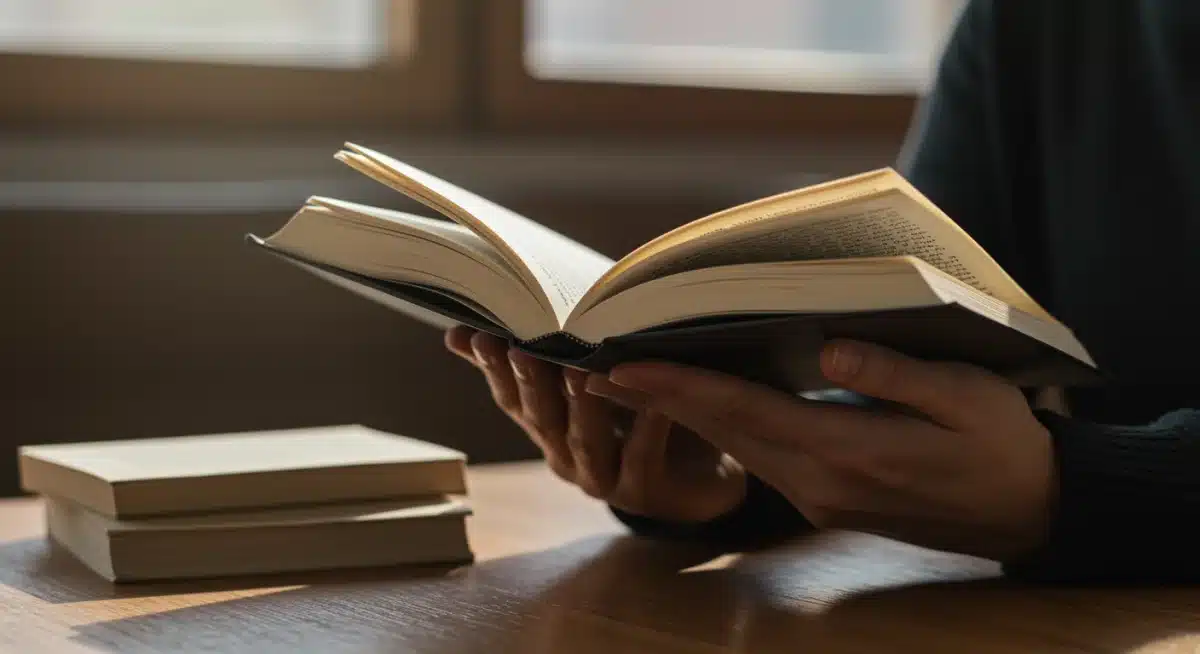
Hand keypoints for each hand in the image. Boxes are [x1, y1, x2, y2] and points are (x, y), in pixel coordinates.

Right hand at [445, 326, 746, 523]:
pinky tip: (654, 402)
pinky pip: (641, 458)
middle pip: (541, 418)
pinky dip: (645, 429)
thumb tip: (468, 327)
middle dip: (529, 382)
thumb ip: (547, 356)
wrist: (701, 474)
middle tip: (520, 346)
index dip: (492, 368)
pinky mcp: (645, 493)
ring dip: (580, 406)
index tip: (478, 334)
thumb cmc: (641, 413)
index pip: (512, 397)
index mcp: (549, 428)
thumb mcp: (591, 380)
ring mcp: (603, 479)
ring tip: (578, 369)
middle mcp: (566, 456)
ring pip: (585, 442)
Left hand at [603, 339, 1055, 560]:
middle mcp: (819, 482)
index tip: (621, 366)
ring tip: (626, 380)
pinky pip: (757, 458)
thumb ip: (893, 374)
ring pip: (733, 448)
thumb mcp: (965, 396)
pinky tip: (696, 403)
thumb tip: (826, 348)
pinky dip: (717, 429)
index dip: (677, 388)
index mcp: (848, 454)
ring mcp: (819, 496)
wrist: (1028, 512)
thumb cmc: (1002, 444)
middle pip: (721, 433)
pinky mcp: (825, 498)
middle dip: (654, 400)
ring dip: (679, 415)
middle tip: (591, 366)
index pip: (743, 413)